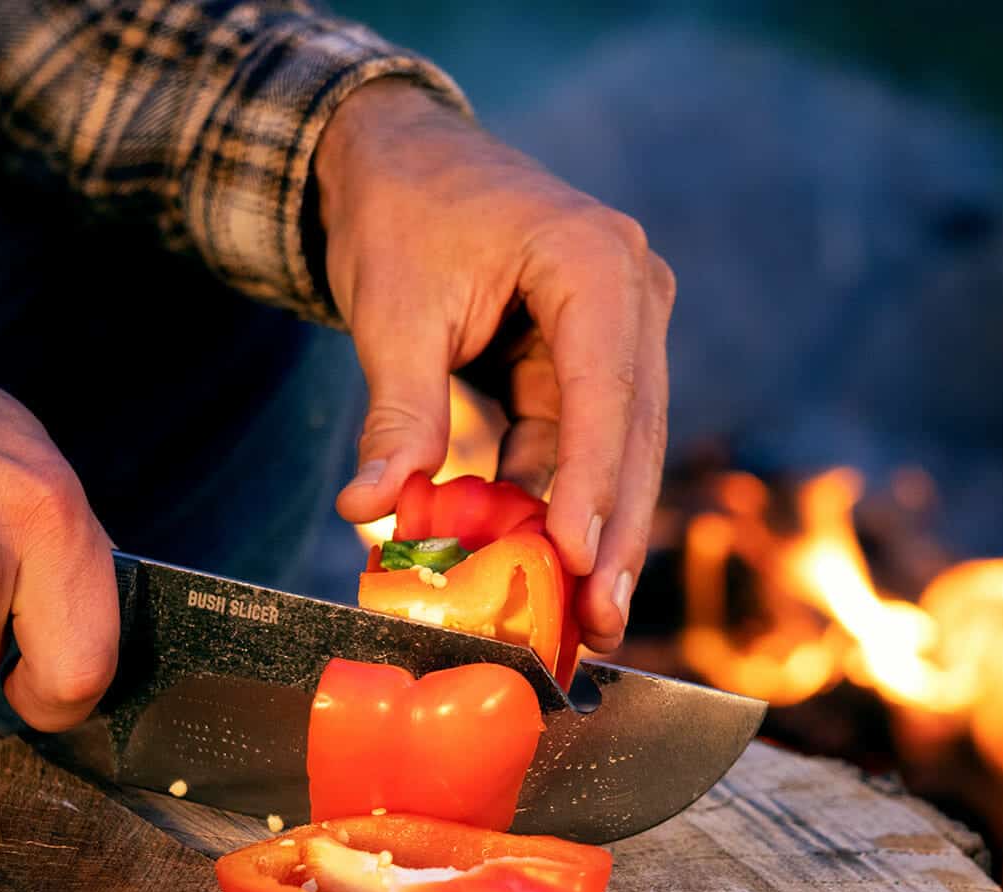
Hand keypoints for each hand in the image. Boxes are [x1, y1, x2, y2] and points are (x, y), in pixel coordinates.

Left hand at [318, 80, 673, 651]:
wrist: (402, 159)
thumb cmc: (402, 216)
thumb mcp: (394, 314)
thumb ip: (397, 415)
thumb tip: (368, 511)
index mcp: (593, 261)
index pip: (606, 390)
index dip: (593, 483)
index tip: (576, 559)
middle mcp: (631, 290)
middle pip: (633, 430)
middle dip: (615, 531)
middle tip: (599, 622)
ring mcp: (622, 325)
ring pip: (620, 447)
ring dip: (599, 529)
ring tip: (588, 618)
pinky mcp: (591, 359)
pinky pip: (584, 441)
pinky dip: (563, 500)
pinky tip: (551, 565)